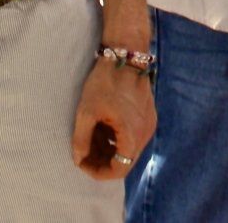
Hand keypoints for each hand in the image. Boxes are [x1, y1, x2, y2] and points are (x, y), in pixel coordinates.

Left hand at [71, 59, 155, 180]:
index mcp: (132, 136)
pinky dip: (116, 138)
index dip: (98, 172)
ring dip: (108, 149)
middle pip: (124, 161)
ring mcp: (148, 124)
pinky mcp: (147, 115)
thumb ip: (82, 140)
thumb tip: (79, 158)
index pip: (119, 170)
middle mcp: (145, 134)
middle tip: (83, 153)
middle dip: (102, 160)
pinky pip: (132, 136)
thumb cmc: (105, 83)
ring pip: (128, 148)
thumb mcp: (86, 112)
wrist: (126, 55)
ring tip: (90, 139)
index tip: (82, 163)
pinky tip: (102, 128)